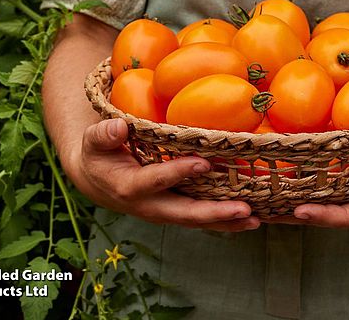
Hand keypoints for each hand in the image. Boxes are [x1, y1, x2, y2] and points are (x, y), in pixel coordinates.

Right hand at [65, 118, 260, 231]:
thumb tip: (119, 127)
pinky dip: (223, 219)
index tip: (203, 163)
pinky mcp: (174, 210)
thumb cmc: (98, 154)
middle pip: (184, 213)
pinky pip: (199, 218)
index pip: (155, 181)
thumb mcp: (93, 141)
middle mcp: (149, 206)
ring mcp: (164, 211)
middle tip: (245, 209)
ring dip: (226, 221)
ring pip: (196, 220)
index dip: (178, 173)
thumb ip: (103, 134)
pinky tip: (248, 216)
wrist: (97, 181)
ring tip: (255, 219)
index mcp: (129, 187)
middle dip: (214, 213)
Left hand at [263, 148, 348, 228]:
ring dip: (284, 208)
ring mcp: (346, 204)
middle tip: (260, 210)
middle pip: (318, 217)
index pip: (344, 217)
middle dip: (290, 215)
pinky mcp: (342, 196)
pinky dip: (293, 196)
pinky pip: (314, 197)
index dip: (322, 216)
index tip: (299, 212)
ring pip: (311, 208)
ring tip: (252, 202)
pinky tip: (271, 187)